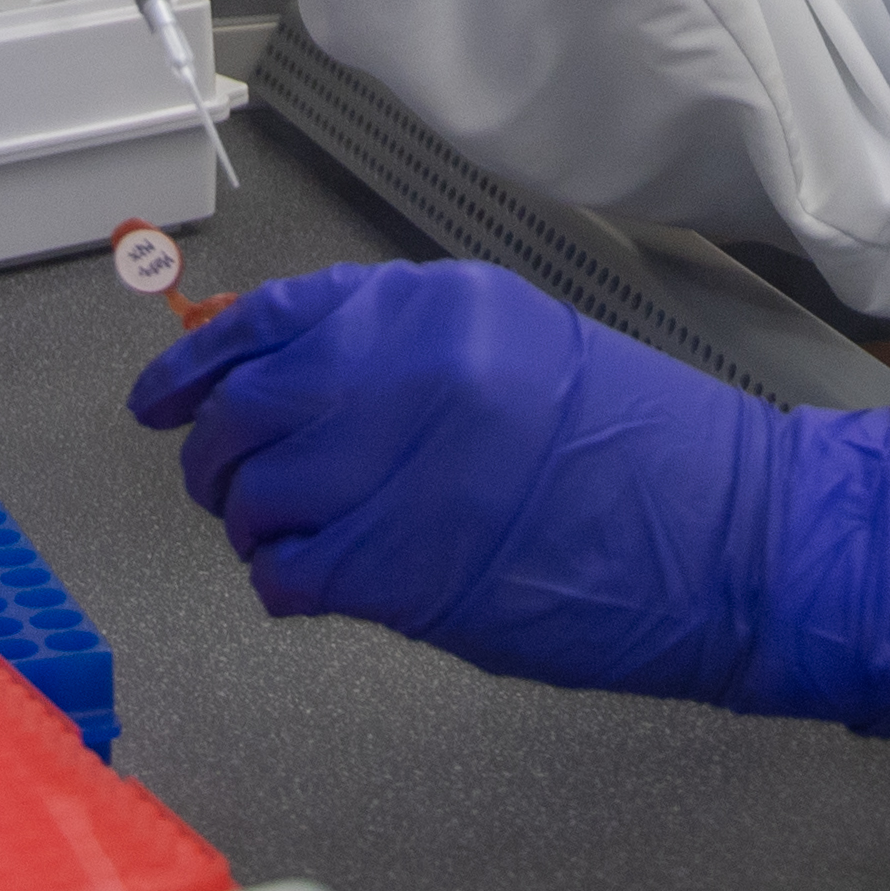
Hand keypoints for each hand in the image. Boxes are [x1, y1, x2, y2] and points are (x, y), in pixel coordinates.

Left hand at [128, 260, 889, 732]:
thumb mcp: (518, 345)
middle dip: (215, 455)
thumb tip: (287, 371)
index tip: (160, 397)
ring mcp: (394, 471)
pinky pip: (285, 576)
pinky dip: (284, 584)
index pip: (264, 321)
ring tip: (300, 540)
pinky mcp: (400, 569)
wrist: (729, 535)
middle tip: (226, 482)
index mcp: (428, 307)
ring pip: (252, 500)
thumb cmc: (640, 450)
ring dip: (256, 527)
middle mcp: (396, 373)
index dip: (193, 365)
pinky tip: (321, 583)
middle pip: (242, 412)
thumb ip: (403, 348)